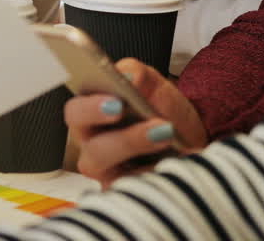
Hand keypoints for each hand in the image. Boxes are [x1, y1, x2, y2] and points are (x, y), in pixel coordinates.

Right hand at [65, 58, 206, 187]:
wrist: (188, 133)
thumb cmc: (159, 107)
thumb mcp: (151, 82)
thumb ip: (135, 73)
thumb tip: (128, 78)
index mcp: (90, 115)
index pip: (75, 112)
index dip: (90, 108)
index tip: (117, 102)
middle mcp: (93, 146)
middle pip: (93, 149)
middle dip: (122, 138)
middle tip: (151, 126)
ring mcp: (110, 173)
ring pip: (115, 175)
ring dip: (141, 154)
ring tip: (166, 134)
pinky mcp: (128, 191)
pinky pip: (137, 190)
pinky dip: (158, 174)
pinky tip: (174, 160)